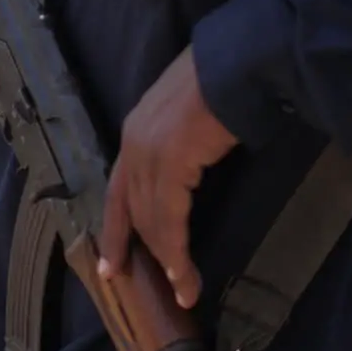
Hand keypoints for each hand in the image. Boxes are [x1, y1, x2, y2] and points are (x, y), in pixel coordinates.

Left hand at [97, 47, 237, 307]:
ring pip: (151, 222)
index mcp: (136, 130)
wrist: (240, 60)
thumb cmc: (226, 81)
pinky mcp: (170, 164)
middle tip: (167, 287)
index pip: (119, 191)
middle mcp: (134, 143)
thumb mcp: (190, 113)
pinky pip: (169, 222)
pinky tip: (186, 275)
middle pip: (134, 211)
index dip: (116, 231)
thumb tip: (190, 164)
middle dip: (146, 253)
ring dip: (169, 261)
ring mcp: (148, 153)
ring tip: (186, 290)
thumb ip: (181, 141)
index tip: (111, 266)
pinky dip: (177, 254)